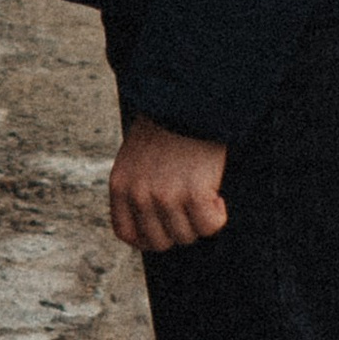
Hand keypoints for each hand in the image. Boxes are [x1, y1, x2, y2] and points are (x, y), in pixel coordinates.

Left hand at [109, 114, 228, 253]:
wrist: (188, 98)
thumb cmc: (168, 122)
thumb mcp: (136, 154)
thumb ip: (138, 185)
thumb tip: (153, 220)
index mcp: (120, 184)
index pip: (127, 233)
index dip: (148, 238)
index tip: (166, 229)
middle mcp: (139, 194)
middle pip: (159, 241)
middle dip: (178, 229)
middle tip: (191, 208)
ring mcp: (165, 196)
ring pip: (186, 236)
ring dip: (200, 219)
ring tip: (205, 193)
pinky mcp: (193, 193)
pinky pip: (209, 225)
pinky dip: (217, 215)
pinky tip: (217, 195)